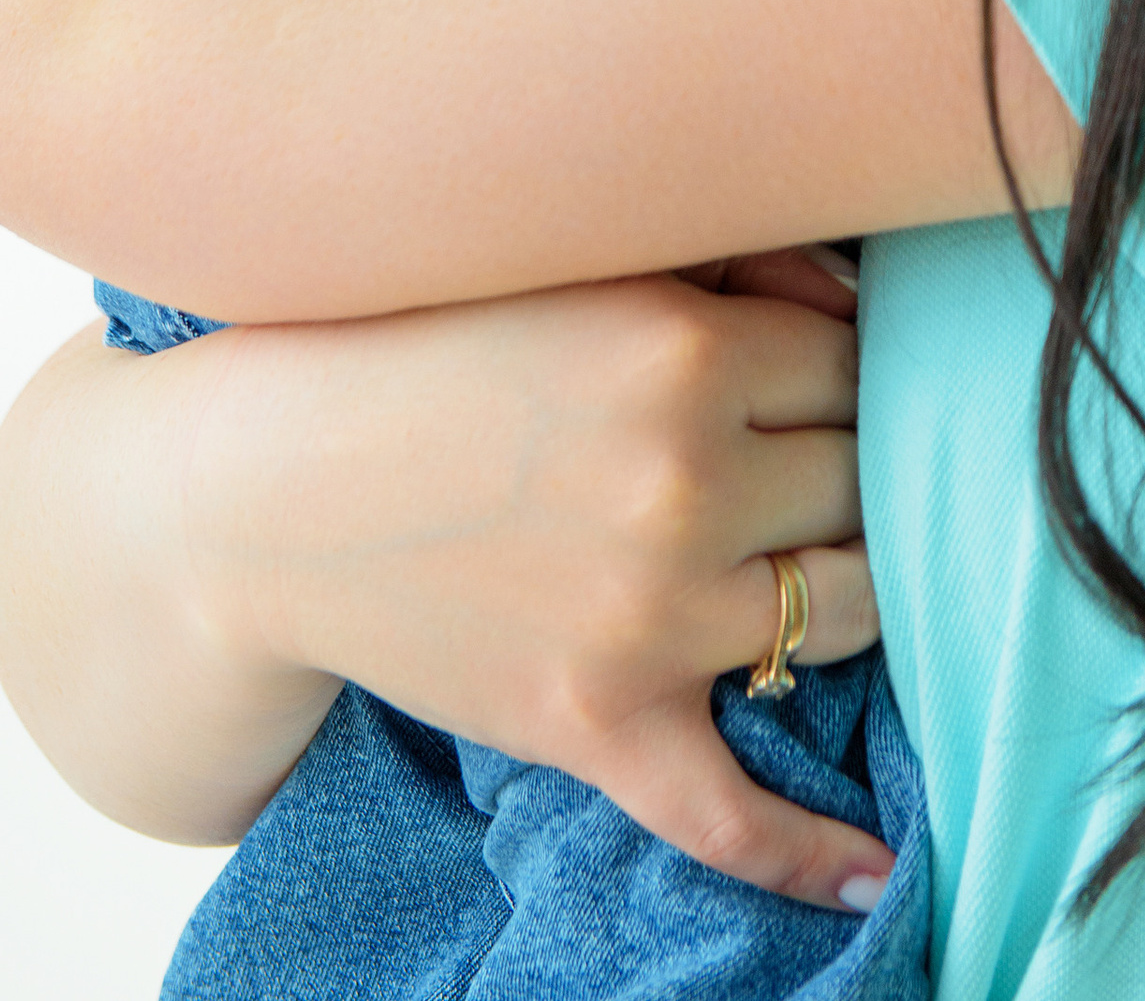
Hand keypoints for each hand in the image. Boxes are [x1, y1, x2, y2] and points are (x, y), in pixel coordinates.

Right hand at [187, 269, 888, 909]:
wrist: (269, 494)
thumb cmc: (431, 354)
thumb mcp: (585, 268)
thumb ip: (735, 267)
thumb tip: (860, 301)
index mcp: (687, 350)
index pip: (853, 361)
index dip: (833, 367)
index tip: (799, 376)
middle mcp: (686, 482)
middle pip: (862, 479)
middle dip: (837, 466)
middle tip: (792, 461)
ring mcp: (651, 616)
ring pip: (844, 612)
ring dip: (842, 589)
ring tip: (818, 570)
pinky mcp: (602, 725)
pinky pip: (734, 814)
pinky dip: (810, 853)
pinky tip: (874, 877)